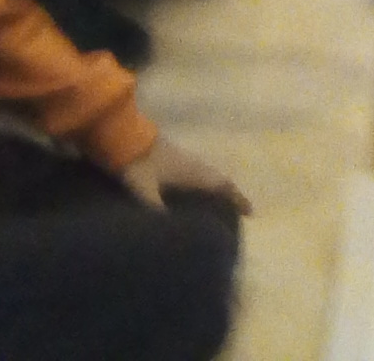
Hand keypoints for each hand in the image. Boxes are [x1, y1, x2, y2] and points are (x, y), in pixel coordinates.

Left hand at [121, 136, 250, 214]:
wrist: (123, 136)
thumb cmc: (138, 164)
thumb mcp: (146, 191)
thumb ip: (158, 212)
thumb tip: (169, 238)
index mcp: (192, 171)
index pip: (222, 185)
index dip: (237, 198)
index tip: (250, 213)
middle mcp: (192, 163)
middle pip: (217, 179)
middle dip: (228, 195)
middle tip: (234, 214)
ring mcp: (182, 158)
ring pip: (206, 175)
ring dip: (215, 189)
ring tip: (216, 207)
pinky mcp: (170, 158)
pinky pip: (194, 174)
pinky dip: (201, 185)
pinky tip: (191, 196)